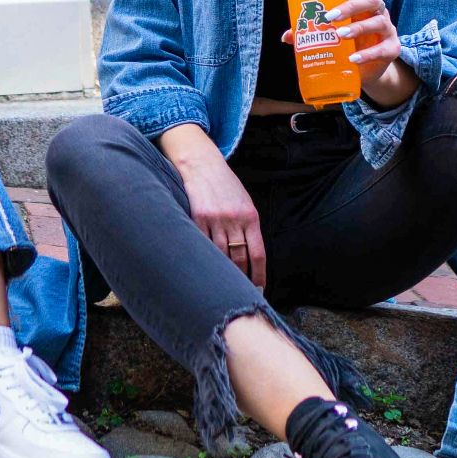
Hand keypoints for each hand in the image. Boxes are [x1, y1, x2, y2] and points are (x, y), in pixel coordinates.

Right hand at [173, 143, 265, 287]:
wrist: (201, 164)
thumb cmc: (225, 185)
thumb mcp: (244, 202)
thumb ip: (248, 226)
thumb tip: (251, 256)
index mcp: (250, 216)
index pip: (257, 253)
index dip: (258, 275)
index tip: (259, 289)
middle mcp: (234, 219)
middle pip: (239, 258)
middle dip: (241, 279)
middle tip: (240, 293)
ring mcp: (215, 219)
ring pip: (220, 255)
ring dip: (222, 273)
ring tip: (223, 287)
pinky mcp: (197, 217)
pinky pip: (202, 244)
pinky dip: (205, 258)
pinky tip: (205, 269)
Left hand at [282, 0, 398, 85]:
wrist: (366, 71)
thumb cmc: (347, 45)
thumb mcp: (329, 37)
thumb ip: (310, 33)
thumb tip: (287, 35)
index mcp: (361, 4)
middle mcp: (377, 12)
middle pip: (371, 0)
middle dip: (351, 6)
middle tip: (330, 17)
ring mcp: (387, 30)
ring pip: (379, 21)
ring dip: (358, 27)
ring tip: (340, 35)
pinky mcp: (392, 49)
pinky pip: (383, 49)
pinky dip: (368, 54)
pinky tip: (353, 59)